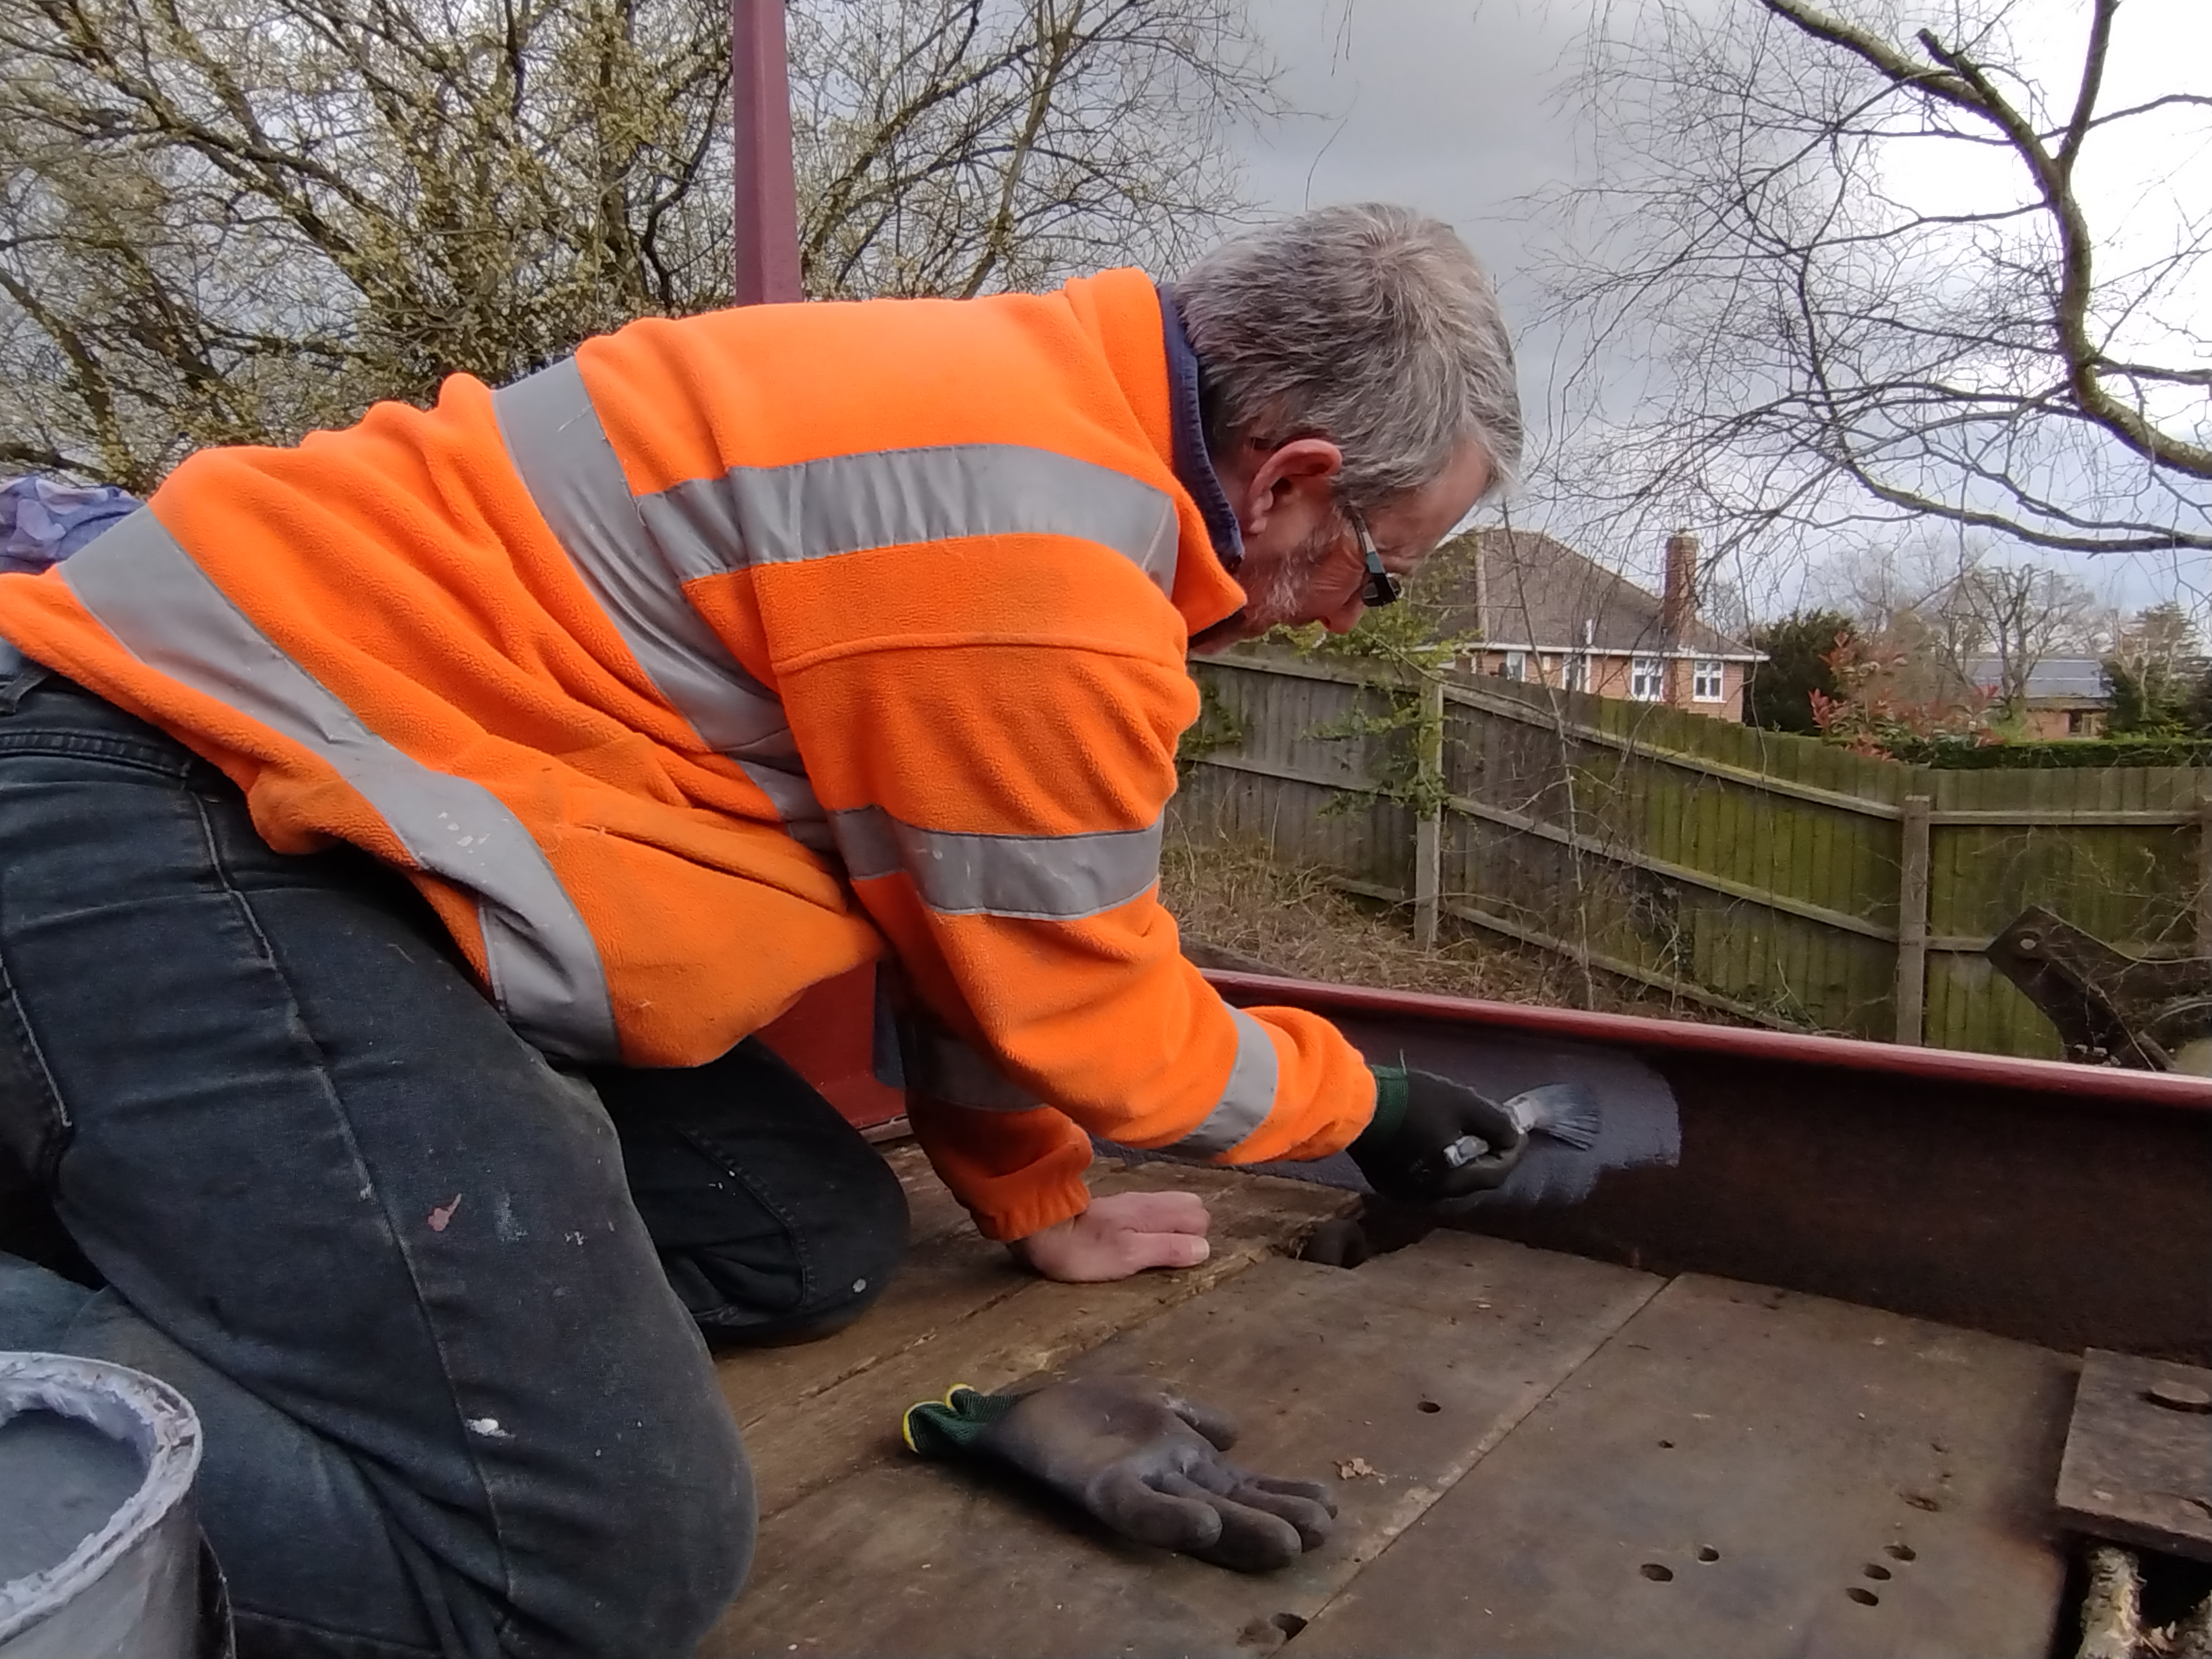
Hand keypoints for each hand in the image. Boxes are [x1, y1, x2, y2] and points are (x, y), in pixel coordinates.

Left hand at [908, 1375, 1335, 1571]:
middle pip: (1233, 1504)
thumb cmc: (1091, 1411)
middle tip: (1324, 1533)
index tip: (1331, 1507)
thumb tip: (1238, 1430)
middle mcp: (1171, 1479)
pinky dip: (1171, 1517)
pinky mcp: (1101, 1487)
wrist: (1026, 1410)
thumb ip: (1195, 1415)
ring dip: (1242, 1528)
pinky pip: (1139, 1508)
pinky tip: (1203, 1520)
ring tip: (1286, 1544)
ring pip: (1201, 1512)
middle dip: (1277, 1518)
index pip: (1246, 1485)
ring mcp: (1140, 1483)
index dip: (1284, 1497)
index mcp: (1187, 1462)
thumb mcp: (1153, 1402)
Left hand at [1012, 1190, 1210, 1281]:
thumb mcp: (1128, 1257)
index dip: (1197, 1241)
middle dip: (1189, 1233)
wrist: (1039, 1227)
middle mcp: (1148, 1202)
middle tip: (1170, 1259)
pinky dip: (1152, 1228)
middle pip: (1189, 1209)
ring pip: (1169, 1210)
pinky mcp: (1115, 1209)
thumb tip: (1204, 1249)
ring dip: (1171, 1231)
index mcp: (1155, 1212)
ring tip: (1157, 1255)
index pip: (1200, 1217)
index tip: (1180, 1263)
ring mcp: (1131, 1203)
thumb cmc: (1083, 1248)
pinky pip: (1149, 1213)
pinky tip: (1138, 1243)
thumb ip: (1167, 1249)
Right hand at [1349, 1066, 1527, 1200]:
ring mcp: (1408, 1193)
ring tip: (1468, 1136)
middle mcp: (1433, 1196)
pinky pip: (1427, 1179)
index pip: (1496, 1174)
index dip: (1513, 1153)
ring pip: (1450, 1182)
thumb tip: (1514, 1135)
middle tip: (1495, 1134)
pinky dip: (1441, 1164)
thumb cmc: (1413, 1101)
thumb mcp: (1463, 1102)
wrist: (1355, 1105)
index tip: (1518, 1132)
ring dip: (1465, 1162)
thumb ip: (1496, 1122)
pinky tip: (1438, 1143)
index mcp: (1453, 1180)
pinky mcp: (1389, 1185)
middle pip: (1474, 1181)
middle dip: (1489, 1157)